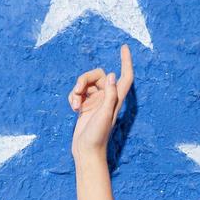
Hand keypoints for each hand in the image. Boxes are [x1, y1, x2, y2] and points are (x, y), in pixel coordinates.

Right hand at [69, 43, 133, 159]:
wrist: (86, 152)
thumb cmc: (97, 137)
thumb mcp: (104, 115)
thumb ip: (110, 95)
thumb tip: (112, 75)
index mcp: (115, 100)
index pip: (125, 77)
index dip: (126, 62)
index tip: (123, 47)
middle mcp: (107, 99)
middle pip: (97, 75)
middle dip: (84, 79)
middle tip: (78, 91)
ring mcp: (95, 102)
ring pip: (85, 83)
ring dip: (76, 90)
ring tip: (74, 105)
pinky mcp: (85, 107)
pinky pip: (78, 93)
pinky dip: (73, 97)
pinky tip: (73, 108)